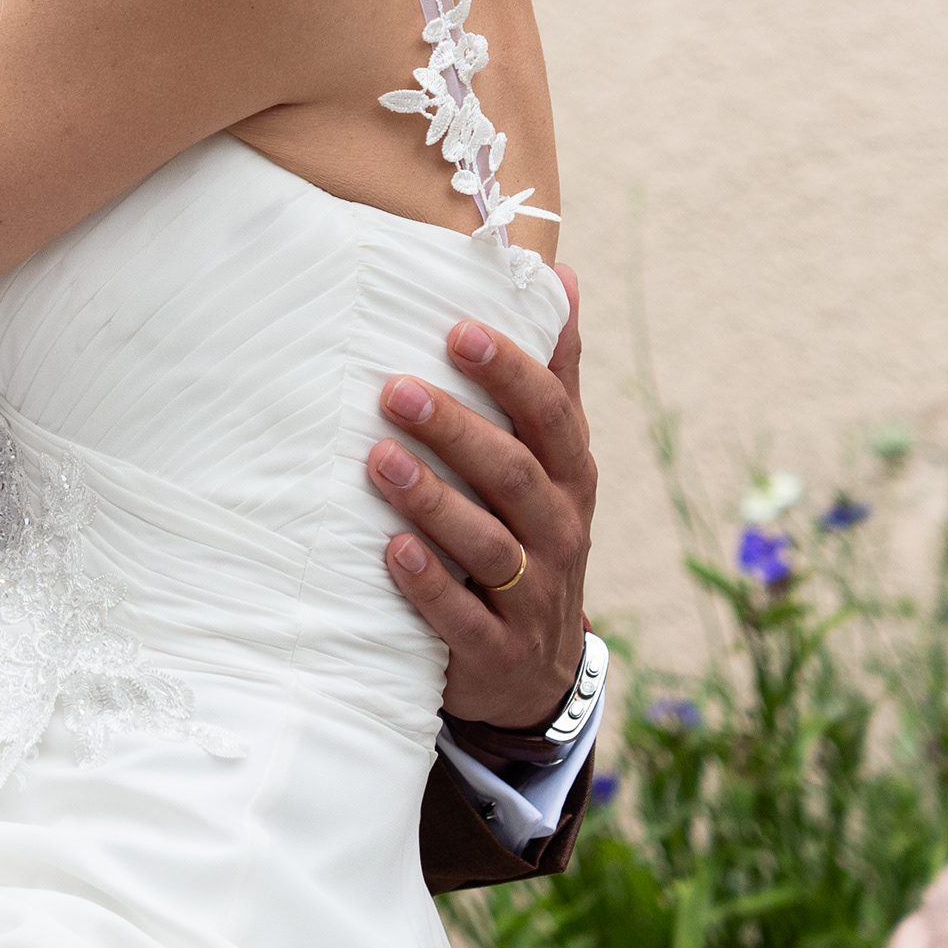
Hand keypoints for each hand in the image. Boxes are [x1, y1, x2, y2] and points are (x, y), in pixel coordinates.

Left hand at [366, 261, 596, 731]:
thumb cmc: (530, 537)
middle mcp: (561, 532)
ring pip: (489, 543)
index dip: (511, 373)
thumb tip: (558, 272)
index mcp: (569, 478)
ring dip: (432, 500)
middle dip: (456, 430)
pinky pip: (465, 618)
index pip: (552, 416)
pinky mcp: (499, 652)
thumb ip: (552, 375)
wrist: (534, 675)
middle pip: (515, 474)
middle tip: (393, 389)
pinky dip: (429, 586)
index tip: (458, 330)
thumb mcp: (550, 463)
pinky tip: (391, 552)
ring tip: (378, 460)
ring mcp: (534, 596)